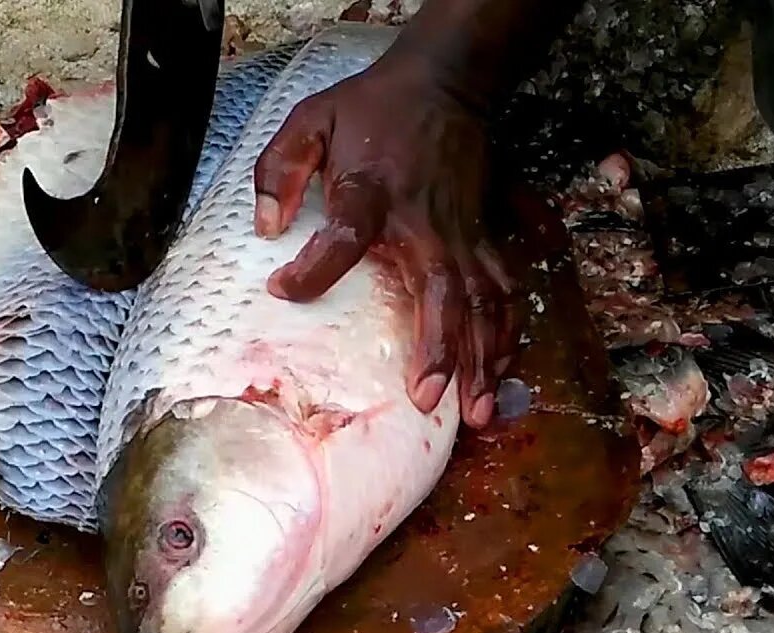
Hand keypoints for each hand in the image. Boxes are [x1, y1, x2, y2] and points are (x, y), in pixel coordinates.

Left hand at [253, 56, 516, 427]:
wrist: (444, 81)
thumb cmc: (371, 108)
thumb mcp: (311, 120)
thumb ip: (280, 169)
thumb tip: (265, 226)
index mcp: (373, 193)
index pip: (346, 238)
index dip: (315, 269)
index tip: (284, 290)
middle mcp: (425, 222)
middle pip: (442, 292)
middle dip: (439, 350)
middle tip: (427, 401)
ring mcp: (463, 231)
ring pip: (485, 302)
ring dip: (484, 356)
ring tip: (479, 410)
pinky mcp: (486, 233)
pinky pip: (505, 288)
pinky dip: (509, 332)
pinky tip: (502, 371)